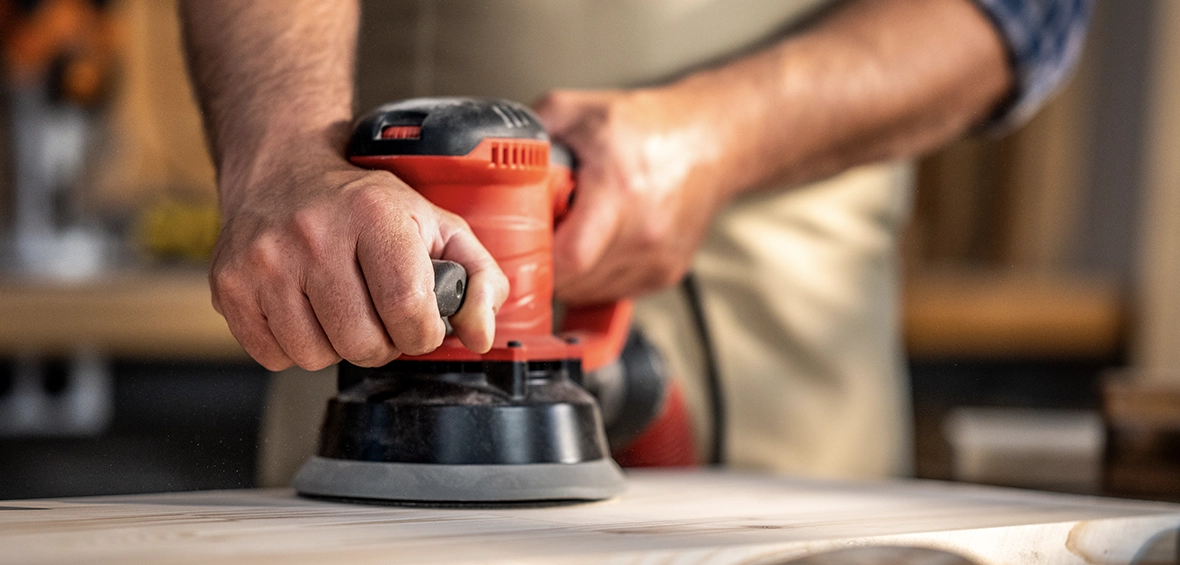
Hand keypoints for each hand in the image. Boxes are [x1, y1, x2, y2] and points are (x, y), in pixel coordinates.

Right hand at [210, 149, 508, 370]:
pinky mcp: (230, 285)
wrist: (282, 171)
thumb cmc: (365, 206)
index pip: (408, 311)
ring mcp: (265, 262)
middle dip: (381, 342)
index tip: (419, 322)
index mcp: (373, 215)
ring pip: (315, 357)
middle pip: (363, 344)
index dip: (423, 333)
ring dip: (336, 345)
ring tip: (340, 307)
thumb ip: (479, 278)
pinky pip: (273, 356)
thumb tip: (480, 334)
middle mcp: (313, 235)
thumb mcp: (436, 224)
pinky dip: (294, 346)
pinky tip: (304, 310)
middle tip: (377, 313)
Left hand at [533, 87, 733, 303]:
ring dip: (571, 274)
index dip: (536, 262)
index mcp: (619, 191)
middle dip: (547, 266)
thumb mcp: (581, 111)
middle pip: (575, 282)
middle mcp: (643, 232)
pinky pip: (614, 291)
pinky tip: (599, 242)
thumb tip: (489, 148)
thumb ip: (533, 129)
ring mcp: (658, 259)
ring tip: (573, 234)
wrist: (712, 140)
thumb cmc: (650, 126)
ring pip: (592, 292)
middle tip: (539, 239)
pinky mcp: (666, 274)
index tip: (519, 248)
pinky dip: (596, 275)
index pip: (568, 258)